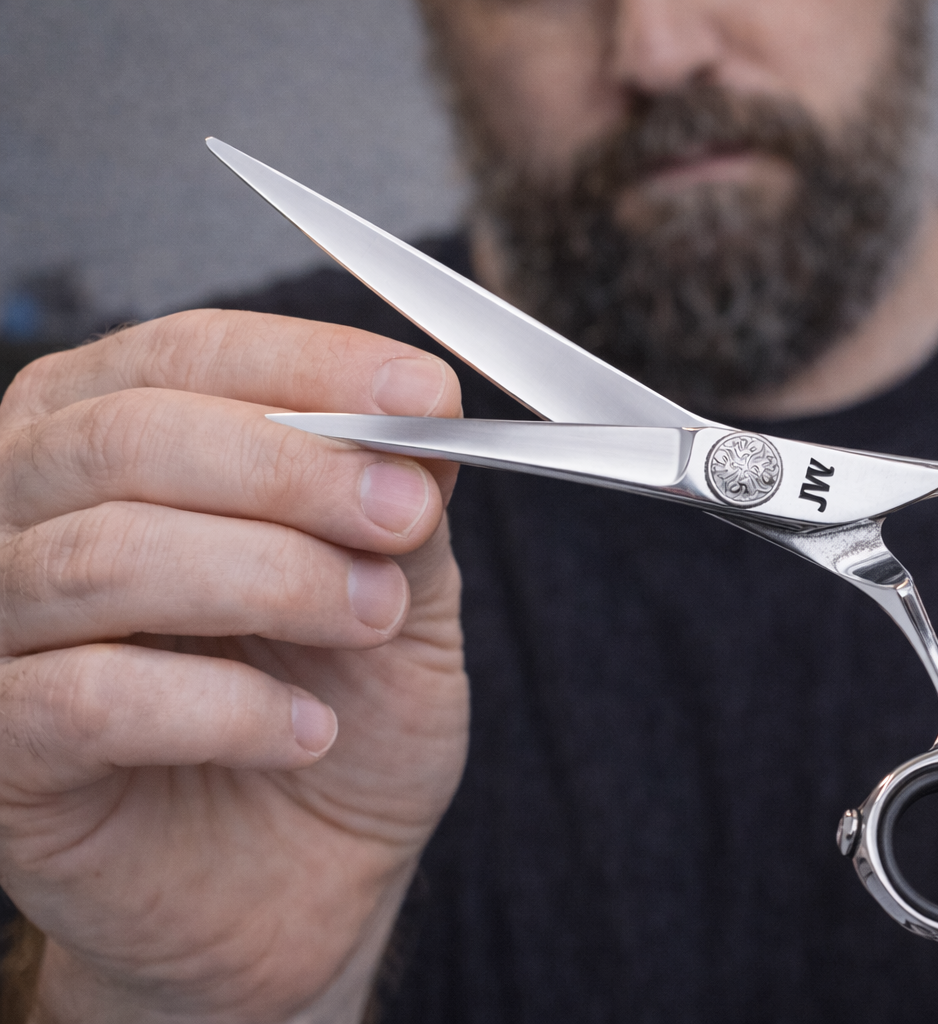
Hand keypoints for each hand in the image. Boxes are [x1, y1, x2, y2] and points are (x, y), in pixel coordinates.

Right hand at [0, 310, 466, 1020]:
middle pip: (128, 438)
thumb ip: (396, 498)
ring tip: (371, 619)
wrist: (300, 885)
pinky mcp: (3, 749)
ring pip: (103, 556)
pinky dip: (225, 707)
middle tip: (399, 516)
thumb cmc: (336, 717)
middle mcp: (32, 511)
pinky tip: (308, 730)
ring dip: (273, 579)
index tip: (425, 395)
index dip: (310, 364)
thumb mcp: (397, 589)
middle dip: (290, 469)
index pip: (188, 354)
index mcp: (118, 438)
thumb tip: (419, 415)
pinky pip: (89, 697)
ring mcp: (3, 629)